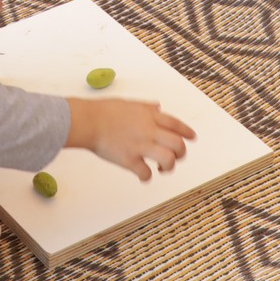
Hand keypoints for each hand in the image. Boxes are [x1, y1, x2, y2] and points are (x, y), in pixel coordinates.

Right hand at [68, 98, 195, 181]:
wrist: (87, 121)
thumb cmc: (103, 111)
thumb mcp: (129, 103)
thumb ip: (146, 107)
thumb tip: (157, 106)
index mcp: (149, 116)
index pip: (175, 124)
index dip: (187, 131)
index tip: (192, 137)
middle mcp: (148, 130)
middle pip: (178, 144)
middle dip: (181, 153)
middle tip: (175, 157)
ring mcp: (140, 145)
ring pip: (168, 159)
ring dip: (169, 166)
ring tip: (162, 168)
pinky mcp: (129, 160)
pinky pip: (145, 173)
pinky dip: (147, 177)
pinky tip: (143, 175)